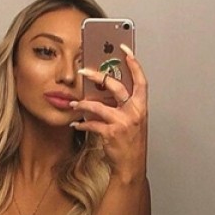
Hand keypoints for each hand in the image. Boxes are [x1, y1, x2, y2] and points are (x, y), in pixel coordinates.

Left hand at [70, 45, 147, 180]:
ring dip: (82, 103)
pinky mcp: (110, 133)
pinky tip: (76, 123)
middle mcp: (134, 112)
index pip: (140, 80)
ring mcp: (122, 122)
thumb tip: (104, 91)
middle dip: (96, 77)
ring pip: (97, 105)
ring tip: (74, 102)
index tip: (125, 50)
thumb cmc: (131, 143)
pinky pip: (91, 123)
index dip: (134, 63)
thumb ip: (123, 105)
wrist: (131, 165)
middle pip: (115, 86)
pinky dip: (81, 123)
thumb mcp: (133, 120)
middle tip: (83, 71)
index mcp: (141, 106)